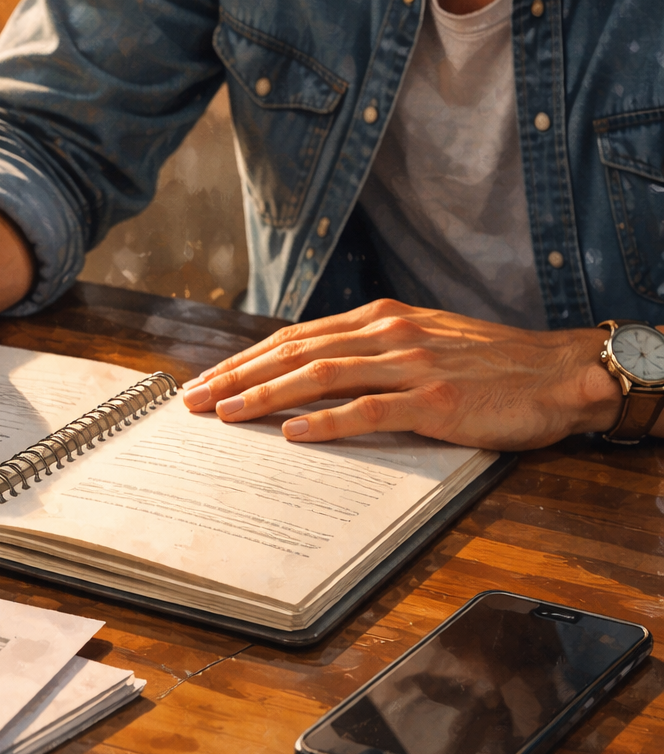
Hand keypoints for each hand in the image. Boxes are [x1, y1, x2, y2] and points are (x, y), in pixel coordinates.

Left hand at [180, 299, 625, 449]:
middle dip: (237, 376)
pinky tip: (292, 433)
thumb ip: (368, 353)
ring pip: (319, 376)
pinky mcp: (434, 400)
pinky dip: (325, 421)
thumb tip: (309, 375)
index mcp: (380, 319)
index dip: (245, 359)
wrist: (558, 373)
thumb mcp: (421, 343)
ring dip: (265, 396)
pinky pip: (368, 409)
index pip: (295, 338)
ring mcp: (410, 365)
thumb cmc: (489, 365)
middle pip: (294, 352)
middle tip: (194, 400)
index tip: (207, 380)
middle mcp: (388, 334)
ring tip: (225, 414)